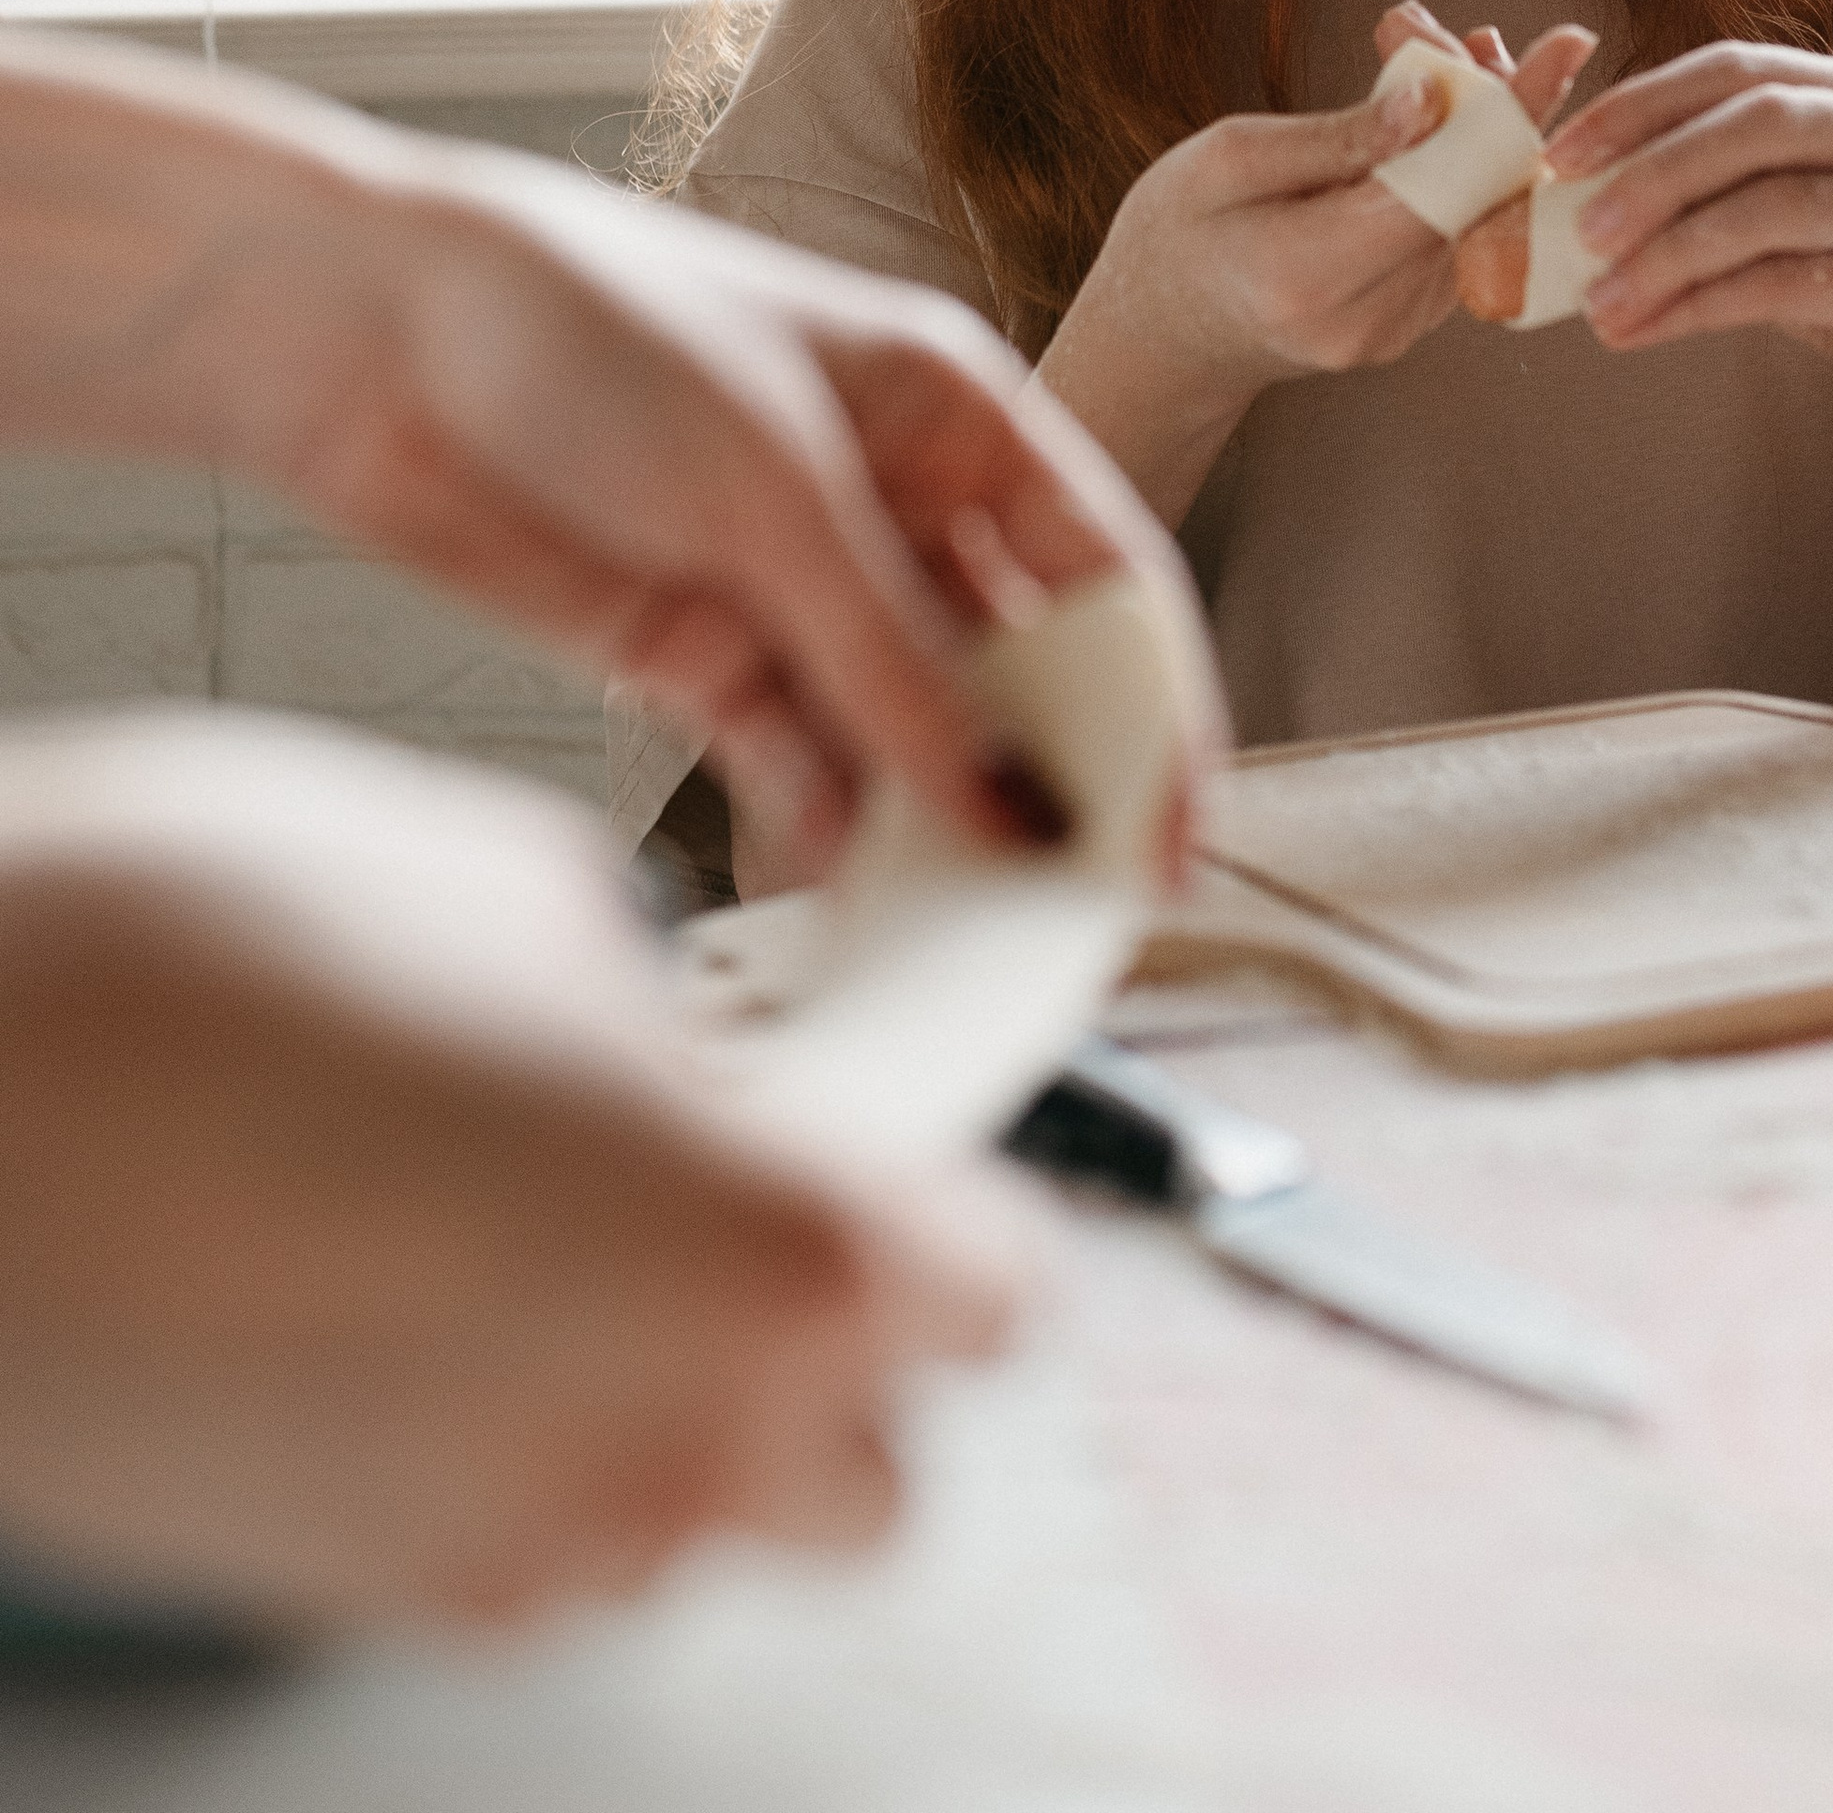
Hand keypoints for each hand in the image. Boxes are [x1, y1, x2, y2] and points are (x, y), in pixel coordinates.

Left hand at [0, 44, 1219, 879]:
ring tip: (953, 927)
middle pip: (1017, 670)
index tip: (1167, 832)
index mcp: (956, 414)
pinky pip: (794, 762)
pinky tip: (842, 887)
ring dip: (933, 823)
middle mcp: (895, 502)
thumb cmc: (588, 330)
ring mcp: (796, 584)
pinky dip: (822, 826)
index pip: (1104, 575)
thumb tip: (1013, 801)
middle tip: (1064, 911)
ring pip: (907, 733)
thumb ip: (893, 659)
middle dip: (1047, 783)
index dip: (1152, 704)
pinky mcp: (699, 652)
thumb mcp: (774, 490)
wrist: (371, 337)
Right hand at [0, 716, 1020, 1632]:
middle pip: (868, 1459)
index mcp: (770, 1244)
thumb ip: (661, 1008)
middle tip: (708, 1194)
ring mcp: (513, 1546)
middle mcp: (675, 1436)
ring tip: (518, 1226)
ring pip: (696, 1514)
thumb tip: (682, 1060)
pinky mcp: (360, 1597)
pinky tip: (398, 1293)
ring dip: (665, 1397)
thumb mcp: (510, 883)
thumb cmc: (191, 952)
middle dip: (821, 1341)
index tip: (870, 1144)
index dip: (937, 1208)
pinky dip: (515, 1442)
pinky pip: (532, 1541)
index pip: (993, 1297)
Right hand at [1039, 3, 1594, 522]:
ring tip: (1448, 50)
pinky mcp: (1412, 323)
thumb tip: (1431, 98)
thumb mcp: (1228, 160)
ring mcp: (1397, 331)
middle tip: (1474, 33)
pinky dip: (1460, 167)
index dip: (1505, 114)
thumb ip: (1336, 137)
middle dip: (1492, 104)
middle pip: (1473, 200)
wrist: (1164, 334)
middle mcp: (1367, 318)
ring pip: (1475, 213)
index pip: (1439, 190)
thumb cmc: (1177, 232)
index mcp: (1309, 275)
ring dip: (1476, 129)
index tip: (1561, 47)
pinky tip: (1439, 112)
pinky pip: (1459, 232)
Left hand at [1543, 41, 1832, 473]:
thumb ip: (1720, 183)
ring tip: (1598, 301)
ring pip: (1769, 207)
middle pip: (1758, 123)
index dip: (1643, 103)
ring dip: (1665, 255)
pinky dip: (1698, 307)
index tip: (1562, 151)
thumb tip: (1579, 183)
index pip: (1738, 70)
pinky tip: (1644, 331)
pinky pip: (1787, 284)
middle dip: (1652, 170)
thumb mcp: (1796, 217)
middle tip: (1575, 225)